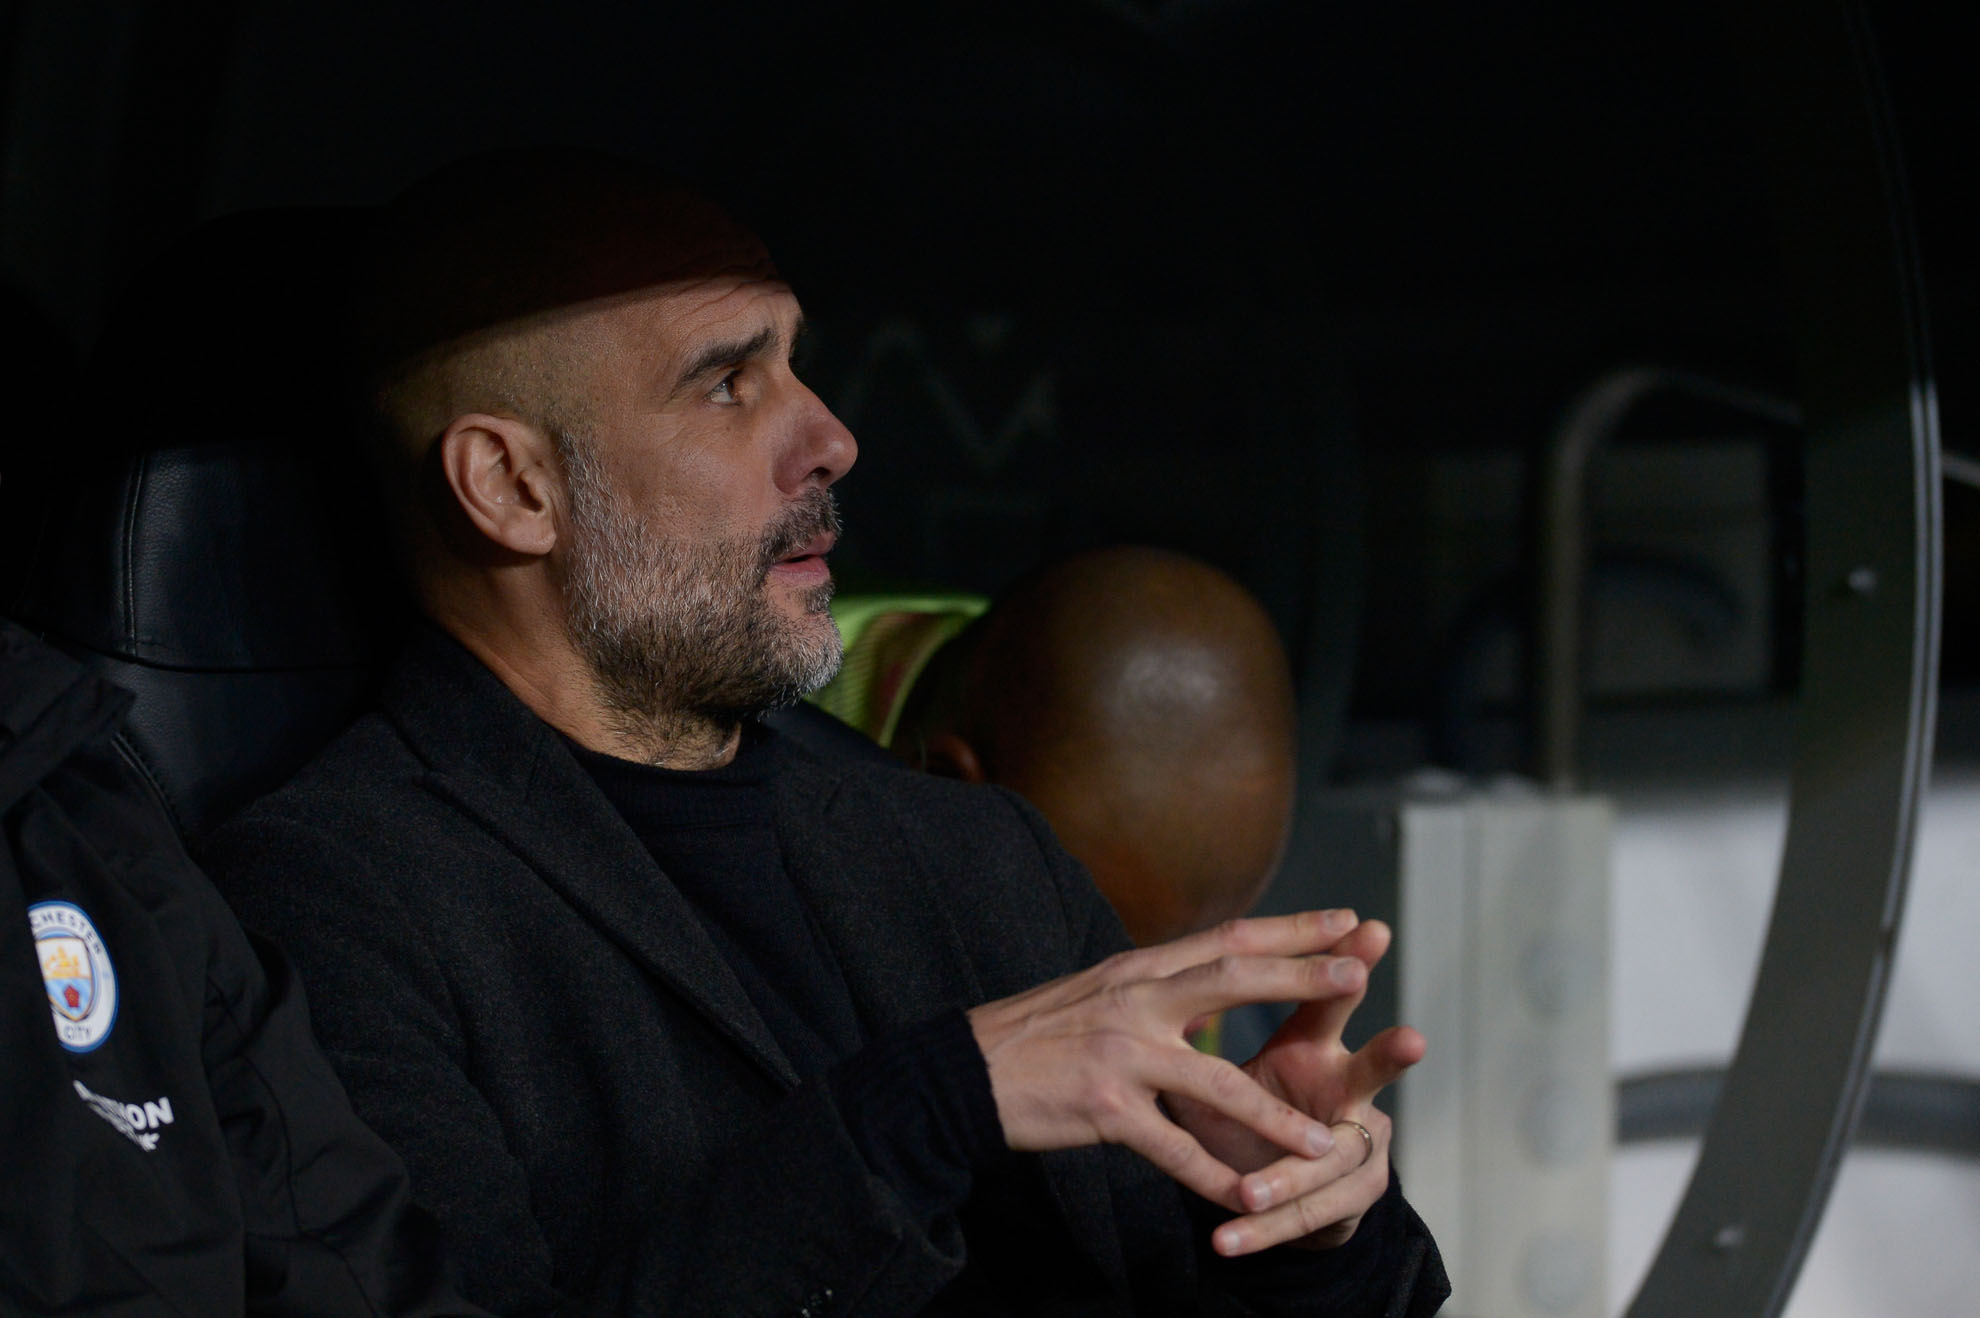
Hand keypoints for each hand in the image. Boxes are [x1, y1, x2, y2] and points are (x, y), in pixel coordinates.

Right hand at [968, 910, 1368, 1210]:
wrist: (965, 1072)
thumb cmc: (1035, 1034)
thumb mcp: (1096, 990)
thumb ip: (1153, 987)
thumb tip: (1203, 976)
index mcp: (1137, 969)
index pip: (1226, 938)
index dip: (1289, 929)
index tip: (1343, 920)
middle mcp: (1135, 1001)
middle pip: (1232, 978)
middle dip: (1301, 976)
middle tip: (1359, 973)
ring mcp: (1121, 1055)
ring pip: (1217, 1082)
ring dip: (1278, 1116)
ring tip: (1331, 1140)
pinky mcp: (1106, 1110)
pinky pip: (1175, 1150)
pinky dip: (1215, 1178)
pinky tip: (1251, 1199)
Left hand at [1168, 917, 1425, 1256]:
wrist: (1272, 1187)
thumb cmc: (1244, 1109)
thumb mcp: (1218, 1070)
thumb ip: (1196, 1035)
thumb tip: (1145, 982)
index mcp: (1315, 1046)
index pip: (1328, 1000)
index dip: (1346, 964)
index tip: (1367, 927)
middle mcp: (1349, 1088)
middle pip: (1373, 1069)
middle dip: (1391, 1055)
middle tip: (1412, 1039)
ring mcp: (1360, 1144)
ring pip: (1331, 1160)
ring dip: (1287, 1177)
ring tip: (1247, 1191)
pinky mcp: (1352, 1198)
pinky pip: (1310, 1217)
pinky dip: (1262, 1230)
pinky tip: (1225, 1241)